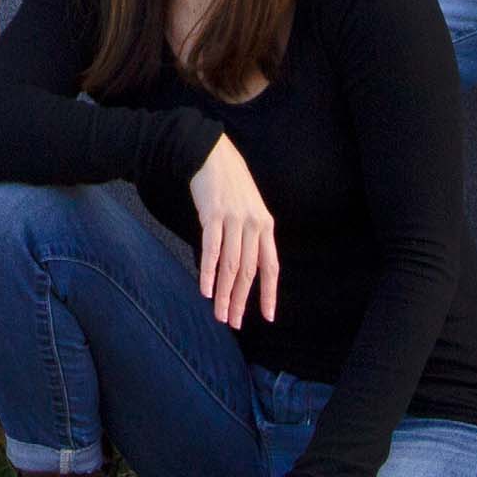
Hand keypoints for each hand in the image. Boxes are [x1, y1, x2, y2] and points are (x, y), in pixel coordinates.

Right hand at [192, 136, 281, 328]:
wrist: (212, 155)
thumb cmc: (231, 184)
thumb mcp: (250, 209)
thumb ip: (251, 236)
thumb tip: (245, 268)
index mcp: (265, 225)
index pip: (271, 266)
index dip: (269, 293)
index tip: (267, 316)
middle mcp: (253, 224)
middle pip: (249, 271)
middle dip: (241, 300)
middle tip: (234, 323)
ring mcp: (234, 219)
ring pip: (231, 265)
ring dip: (224, 294)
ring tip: (220, 314)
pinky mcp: (213, 215)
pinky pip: (212, 249)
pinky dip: (208, 272)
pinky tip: (205, 290)